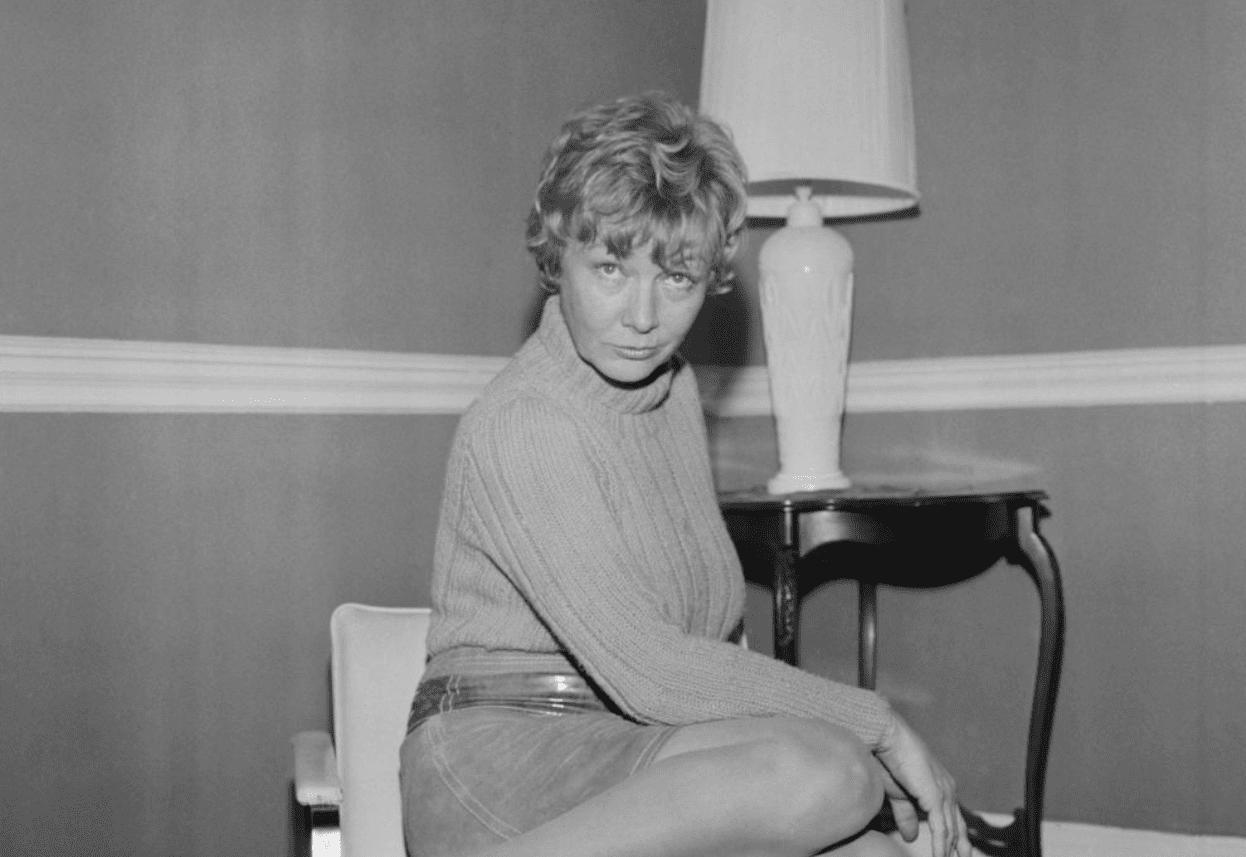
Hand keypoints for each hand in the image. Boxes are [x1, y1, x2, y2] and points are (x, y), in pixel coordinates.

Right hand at [874, 712, 969, 856]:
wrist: (887, 739)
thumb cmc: (889, 760)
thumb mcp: (899, 794)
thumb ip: (907, 816)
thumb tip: (911, 837)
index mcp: (942, 788)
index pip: (954, 818)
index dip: (957, 837)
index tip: (959, 853)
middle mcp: (948, 791)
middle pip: (958, 827)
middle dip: (961, 847)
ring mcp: (944, 793)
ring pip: (950, 830)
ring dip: (949, 851)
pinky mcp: (935, 796)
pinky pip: (941, 828)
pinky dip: (940, 845)